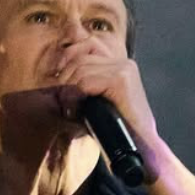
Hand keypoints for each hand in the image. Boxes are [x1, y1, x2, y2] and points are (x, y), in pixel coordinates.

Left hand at [53, 37, 162, 180]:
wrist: (141, 148)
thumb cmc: (117, 131)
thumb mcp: (96, 102)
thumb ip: (82, 85)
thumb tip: (54, 76)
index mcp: (119, 64)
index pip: (85, 46)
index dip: (67, 60)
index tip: (58, 82)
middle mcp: (123, 63)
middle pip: (79, 58)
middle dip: (65, 80)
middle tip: (63, 103)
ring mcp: (123, 69)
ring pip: (80, 70)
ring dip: (68, 91)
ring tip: (70, 111)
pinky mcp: (120, 80)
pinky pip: (85, 82)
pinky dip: (75, 97)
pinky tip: (75, 112)